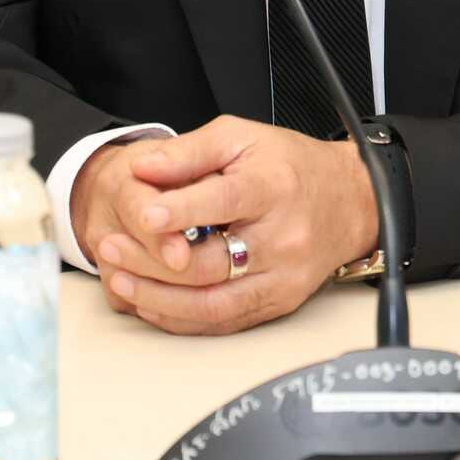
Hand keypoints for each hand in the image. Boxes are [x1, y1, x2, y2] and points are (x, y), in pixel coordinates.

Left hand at [79, 116, 378, 336]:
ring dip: (158, 299)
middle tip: (109, 248)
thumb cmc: (289, 166)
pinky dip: (180, 318)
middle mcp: (283, 238)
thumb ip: (189, 152)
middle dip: (151, 262)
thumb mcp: (240, 137)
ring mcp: (282, 278)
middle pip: (212, 263)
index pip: (226, 202)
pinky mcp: (279, 304)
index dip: (182, 210)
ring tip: (119, 280)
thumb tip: (142, 167)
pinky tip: (150, 303)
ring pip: (214, 304)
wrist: (350, 201)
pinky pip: (224, 322)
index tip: (143, 214)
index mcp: (274, 188)